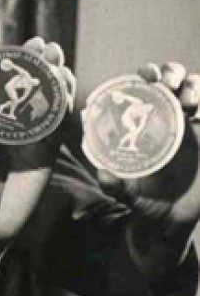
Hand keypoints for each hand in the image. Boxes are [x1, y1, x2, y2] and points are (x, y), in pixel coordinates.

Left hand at [0, 37, 76, 248]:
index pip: (6, 87)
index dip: (16, 66)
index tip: (21, 45)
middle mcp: (15, 125)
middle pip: (33, 90)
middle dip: (42, 66)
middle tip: (47, 46)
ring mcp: (33, 139)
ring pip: (50, 105)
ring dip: (58, 84)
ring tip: (60, 64)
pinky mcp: (47, 156)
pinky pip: (59, 131)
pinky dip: (64, 113)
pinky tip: (68, 95)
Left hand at [97, 63, 199, 230]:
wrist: (176, 221)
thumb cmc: (148, 203)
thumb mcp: (129, 195)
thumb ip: (115, 186)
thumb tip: (104, 174)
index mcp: (144, 123)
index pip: (145, 87)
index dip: (147, 74)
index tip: (147, 77)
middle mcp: (169, 119)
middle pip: (173, 79)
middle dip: (171, 73)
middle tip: (167, 86)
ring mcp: (193, 126)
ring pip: (197, 88)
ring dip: (193, 86)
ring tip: (188, 103)